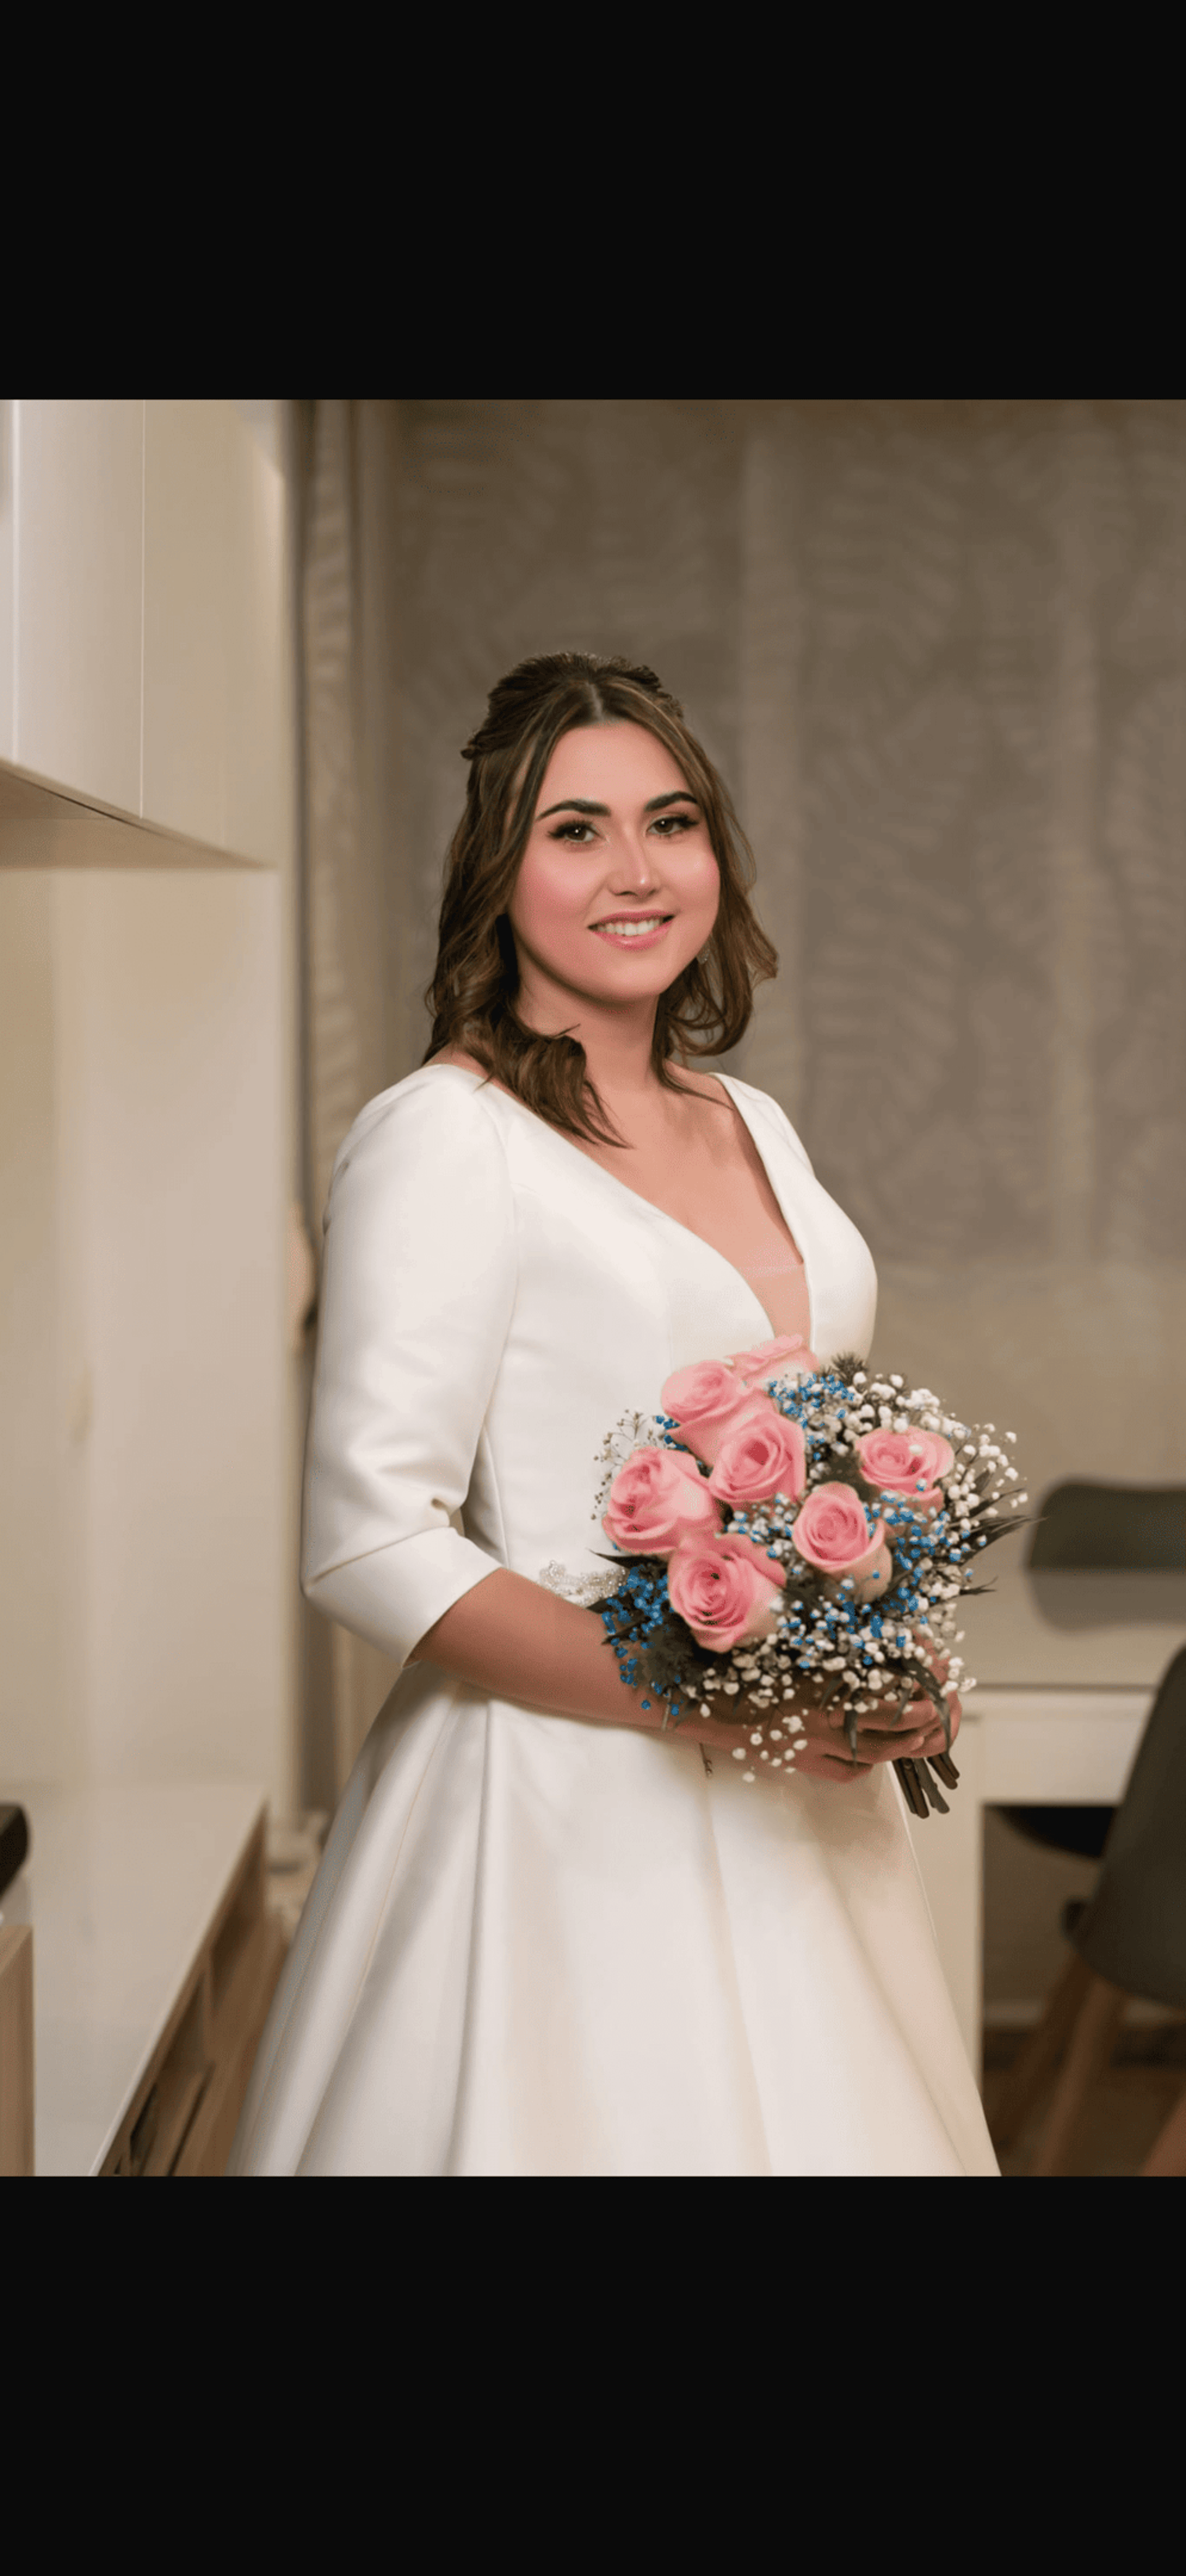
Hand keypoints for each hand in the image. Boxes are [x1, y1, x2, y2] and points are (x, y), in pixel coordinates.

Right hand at [667, 1645, 960, 1787]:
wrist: (706, 1702)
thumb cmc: (744, 1666)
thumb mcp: (792, 1641)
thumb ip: (829, 1637)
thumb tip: (866, 1628)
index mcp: (825, 1685)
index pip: (888, 1690)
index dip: (918, 1685)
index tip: (936, 1672)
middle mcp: (825, 1718)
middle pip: (890, 1726)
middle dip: (923, 1717)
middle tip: (941, 1706)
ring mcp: (814, 1745)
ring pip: (874, 1753)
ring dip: (905, 1744)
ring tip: (925, 1734)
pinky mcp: (802, 1762)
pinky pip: (846, 1770)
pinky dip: (866, 1764)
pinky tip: (874, 1755)